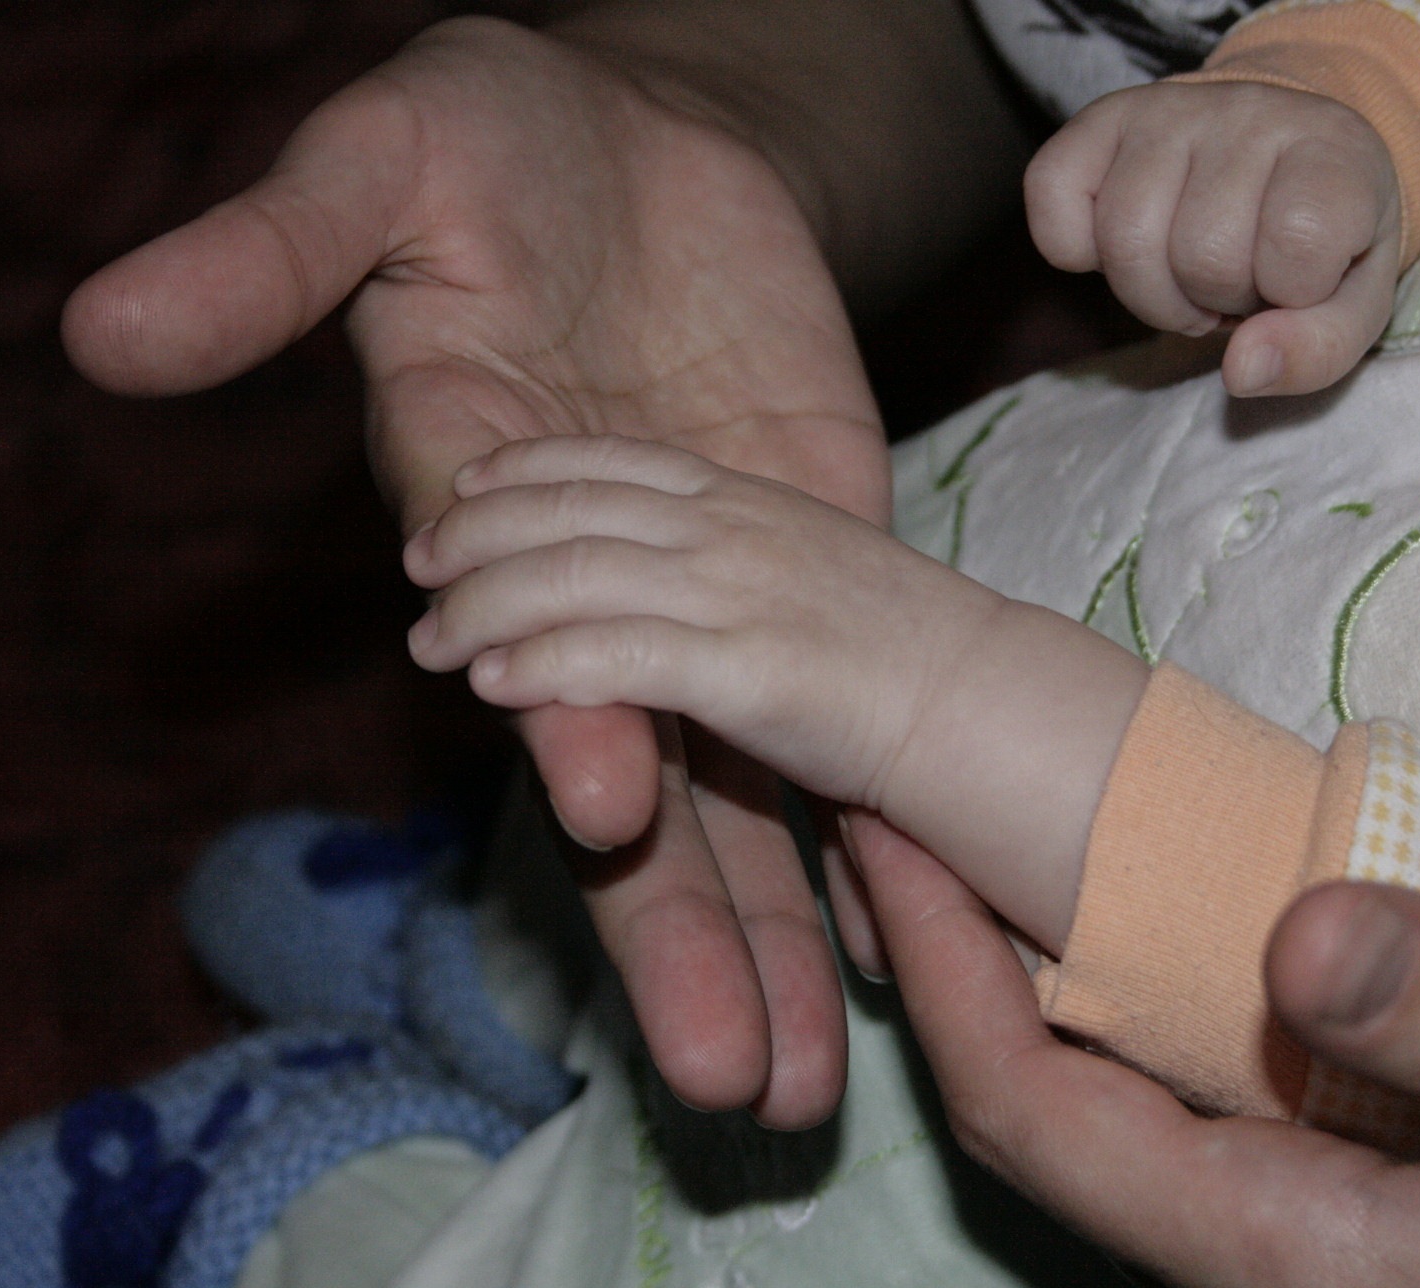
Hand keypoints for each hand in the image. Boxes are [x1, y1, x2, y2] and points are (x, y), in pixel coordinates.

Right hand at [60, 15, 888, 1126]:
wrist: (656, 135)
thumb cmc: (491, 141)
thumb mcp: (381, 164)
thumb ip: (272, 254)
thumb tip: (102, 330)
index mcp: (480, 506)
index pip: (521, 641)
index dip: (559, 714)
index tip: (605, 798)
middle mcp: (590, 586)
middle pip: (633, 777)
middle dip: (676, 920)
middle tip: (727, 1074)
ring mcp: (709, 582)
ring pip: (739, 776)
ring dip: (772, 921)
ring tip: (802, 1076)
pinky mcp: (812, 550)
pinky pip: (840, 692)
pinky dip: (868, 800)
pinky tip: (907, 915)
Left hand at [403, 436, 1148, 953]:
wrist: (997, 711)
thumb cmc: (920, 661)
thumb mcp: (829, 587)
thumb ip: (755, 579)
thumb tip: (699, 607)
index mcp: (760, 503)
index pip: (622, 462)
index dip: (536, 467)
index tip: (477, 486)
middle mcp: (740, 532)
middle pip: (580, 505)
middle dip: (486, 528)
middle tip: (422, 564)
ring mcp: (741, 594)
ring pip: (578, 575)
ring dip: (488, 606)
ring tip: (429, 641)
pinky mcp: (748, 669)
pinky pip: (616, 652)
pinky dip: (544, 662)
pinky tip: (491, 682)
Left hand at [851, 813, 1419, 1285]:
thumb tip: (1298, 931)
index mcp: (1289, 1251)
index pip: (1034, 1115)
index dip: (936, 973)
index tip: (884, 828)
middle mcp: (1257, 1248)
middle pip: (1035, 1110)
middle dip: (940, 963)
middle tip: (893, 805)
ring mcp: (1292, 1217)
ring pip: (1096, 1097)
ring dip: (1011, 968)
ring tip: (962, 833)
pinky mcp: (1335, 1181)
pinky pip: (1176, 1084)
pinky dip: (1109, 983)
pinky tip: (1107, 902)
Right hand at [1024, 81, 1400, 397]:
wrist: (1283, 153)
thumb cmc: (1318, 242)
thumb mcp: (1349, 305)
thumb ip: (1316, 349)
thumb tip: (1241, 369)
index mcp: (1331, 152)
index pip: (1298, 240)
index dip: (1292, 292)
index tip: (1299, 279)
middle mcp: (1248, 113)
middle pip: (1202, 254)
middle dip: (1215, 299)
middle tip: (1235, 282)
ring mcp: (1167, 110)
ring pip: (1126, 241)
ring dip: (1152, 292)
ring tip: (1185, 275)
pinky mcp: (1099, 119)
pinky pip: (1052, 196)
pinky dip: (1073, 248)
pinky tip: (1121, 245)